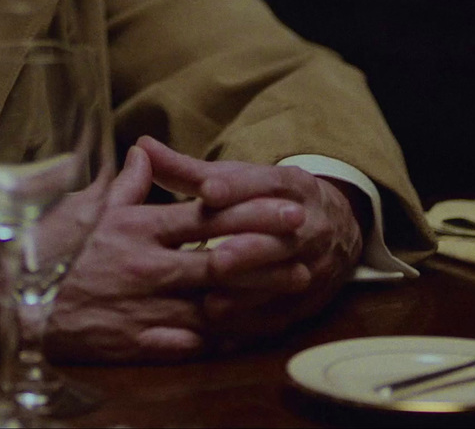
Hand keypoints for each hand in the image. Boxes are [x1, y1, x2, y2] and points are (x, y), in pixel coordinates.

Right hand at [0, 142, 339, 359]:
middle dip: (269, 245)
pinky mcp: (137, 343)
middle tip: (308, 237)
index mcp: (136, 227)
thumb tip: (147, 151)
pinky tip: (255, 329)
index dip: (251, 206)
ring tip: (298, 281)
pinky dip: (226, 335)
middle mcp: (146, 266)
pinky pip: (190, 341)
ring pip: (216, 299)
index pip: (206, 213)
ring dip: (259, 291)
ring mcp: (144, 307)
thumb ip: (126, 183)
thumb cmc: (46, 246)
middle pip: (221, 255)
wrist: (4, 299)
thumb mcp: (86, 205)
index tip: (287, 199)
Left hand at [138, 136, 366, 349]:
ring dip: (250, 294)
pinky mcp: (310, 300)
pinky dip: (255, 323)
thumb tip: (141, 145)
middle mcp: (310, 224)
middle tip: (216, 261)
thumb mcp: (237, 178)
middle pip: (281, 237)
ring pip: (286, 281)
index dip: (237, 187)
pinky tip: (225, 329)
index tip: (208, 191)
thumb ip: (188, 170)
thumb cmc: (264, 200)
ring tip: (213, 305)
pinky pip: (285, 315)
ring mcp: (315, 264)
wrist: (333, 229)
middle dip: (249, 250)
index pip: (267, 183)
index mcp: (292, 185)